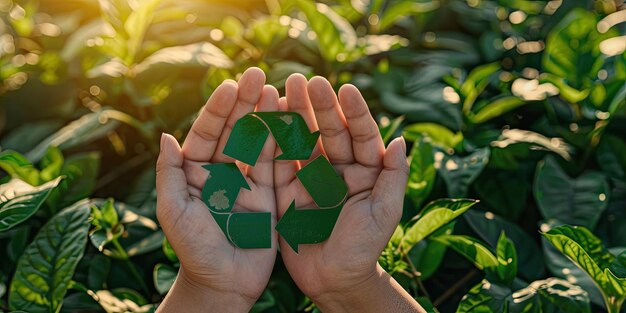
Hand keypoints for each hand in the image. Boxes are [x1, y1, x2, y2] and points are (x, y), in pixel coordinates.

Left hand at [155, 68, 277, 311]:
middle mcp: (221, 171)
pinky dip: (282, 142)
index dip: (217, 110)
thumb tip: (166, 137)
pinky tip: (289, 119)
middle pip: (233, 129)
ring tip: (275, 90)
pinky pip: (275, 164)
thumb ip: (170, 175)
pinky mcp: (269, 194)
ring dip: (265, 115)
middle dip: (244, 102)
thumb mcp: (174, 211)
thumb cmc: (193, 249)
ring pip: (256, 141)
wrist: (224, 282)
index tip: (230, 86)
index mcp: (195, 171)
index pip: (206, 132)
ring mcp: (247, 181)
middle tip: (258, 75)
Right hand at [275, 75, 421, 311]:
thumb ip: (393, 177)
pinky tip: (266, 118)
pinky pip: (281, 163)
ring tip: (283, 89)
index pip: (361, 135)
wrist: (335, 280)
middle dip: (319, 106)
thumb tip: (401, 141)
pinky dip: (273, 142)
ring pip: (303, 141)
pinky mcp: (288, 191)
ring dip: (294, 116)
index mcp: (365, 170)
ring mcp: (312, 178)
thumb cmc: (365, 248)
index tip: (346, 89)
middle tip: (306, 80)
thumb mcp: (385, 213)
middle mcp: (338, 168)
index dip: (354, 112)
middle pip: (329, 131)